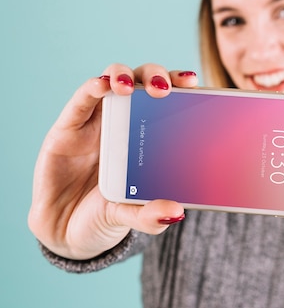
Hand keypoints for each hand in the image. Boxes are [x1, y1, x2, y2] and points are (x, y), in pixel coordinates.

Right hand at [28, 63, 197, 259]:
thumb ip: (150, 215)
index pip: (169, 98)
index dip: (181, 85)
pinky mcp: (69, 126)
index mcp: (149, 134)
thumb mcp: (131, 216)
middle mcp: (126, 119)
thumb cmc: (105, 215)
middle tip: (164, 88)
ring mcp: (97, 120)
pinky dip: (93, 87)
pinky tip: (102, 86)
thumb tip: (176, 212)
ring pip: (114, 79)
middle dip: (157, 75)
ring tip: (130, 86)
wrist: (65, 232)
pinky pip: (81, 99)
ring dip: (124, 75)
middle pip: (144, 80)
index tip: (195, 84)